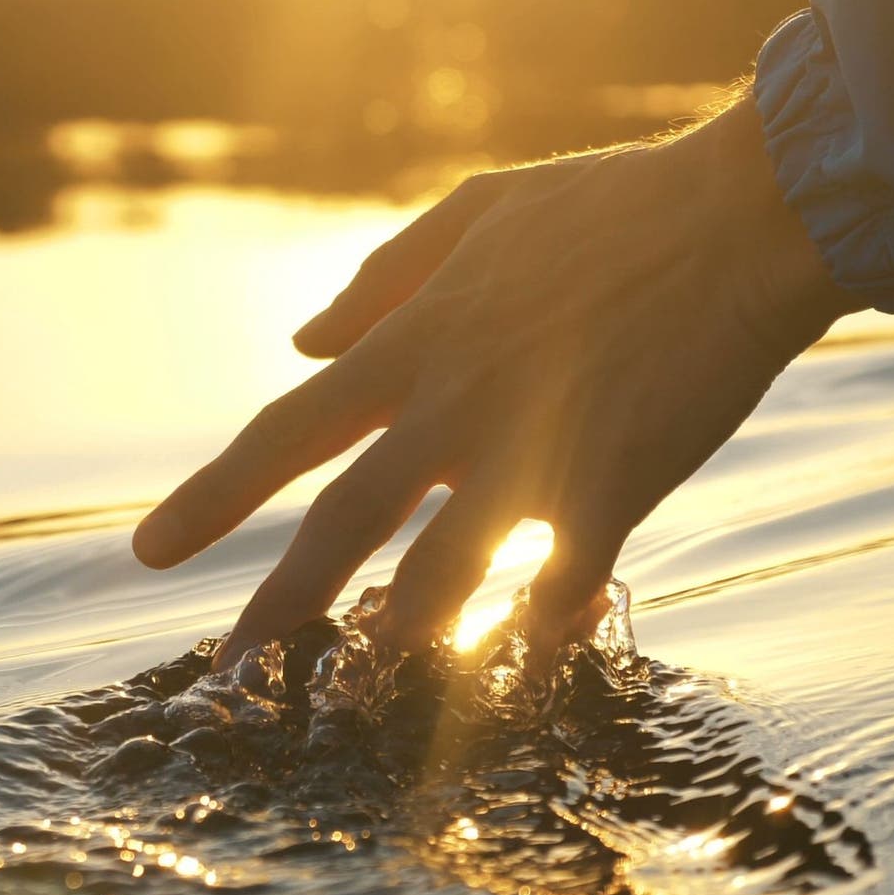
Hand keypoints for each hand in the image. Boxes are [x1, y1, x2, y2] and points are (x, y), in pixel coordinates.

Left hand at [134, 99, 860, 665]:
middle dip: (277, 604)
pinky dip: (537, 625)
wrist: (744, 217)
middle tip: (227, 666)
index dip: (213, 495)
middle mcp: (454, 403)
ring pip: (437, 576)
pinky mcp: (610, 489)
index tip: (150, 551)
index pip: (286, 430)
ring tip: (359, 688)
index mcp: (418, 339)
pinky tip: (528, 655)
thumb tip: (300, 339)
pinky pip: (555, 586)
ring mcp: (531, 452)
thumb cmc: (615, 206)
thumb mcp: (481, 212)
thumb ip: (384, 277)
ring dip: (396, 639)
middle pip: (342, 523)